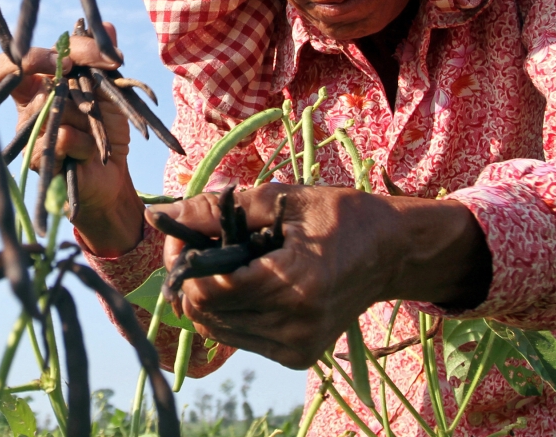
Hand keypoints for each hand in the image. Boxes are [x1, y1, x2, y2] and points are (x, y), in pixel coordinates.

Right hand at [0, 23, 143, 255]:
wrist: (112, 175)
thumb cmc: (106, 128)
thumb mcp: (110, 89)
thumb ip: (104, 59)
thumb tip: (108, 26)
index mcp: (37, 83)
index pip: (9, 63)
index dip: (30, 53)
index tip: (69, 56)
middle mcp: (27, 105)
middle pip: (26, 73)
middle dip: (64, 65)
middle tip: (95, 66)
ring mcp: (29, 132)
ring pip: (50, 104)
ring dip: (86, 111)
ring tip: (99, 125)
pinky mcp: (37, 159)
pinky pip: (63, 137)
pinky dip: (88, 141)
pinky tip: (93, 151)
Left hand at [151, 183, 488, 368]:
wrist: (390, 253)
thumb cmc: (339, 216)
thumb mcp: (280, 199)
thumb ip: (218, 209)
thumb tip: (165, 214)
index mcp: (296, 284)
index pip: (211, 290)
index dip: (183, 262)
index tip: (182, 235)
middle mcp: (297, 325)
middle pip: (207, 313)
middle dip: (192, 278)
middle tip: (202, 245)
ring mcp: (298, 347)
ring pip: (217, 329)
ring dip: (209, 296)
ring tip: (230, 263)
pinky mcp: (297, 356)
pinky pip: (238, 337)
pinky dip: (230, 310)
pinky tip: (247, 284)